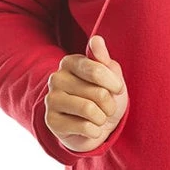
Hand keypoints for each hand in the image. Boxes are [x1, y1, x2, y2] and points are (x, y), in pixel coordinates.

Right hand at [44, 35, 128, 152]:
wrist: (96, 127)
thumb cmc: (104, 98)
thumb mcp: (111, 77)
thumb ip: (104, 59)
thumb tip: (96, 39)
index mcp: (70, 62)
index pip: (98, 70)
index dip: (114, 84)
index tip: (118, 90)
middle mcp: (56, 78)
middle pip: (98, 92)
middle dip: (110, 104)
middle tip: (107, 108)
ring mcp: (51, 99)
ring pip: (90, 109)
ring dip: (102, 118)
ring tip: (100, 118)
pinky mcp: (51, 121)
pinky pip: (84, 127)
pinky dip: (95, 131)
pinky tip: (90, 129)